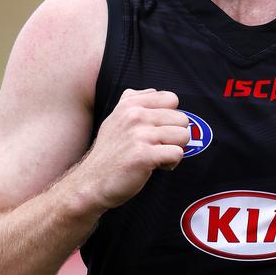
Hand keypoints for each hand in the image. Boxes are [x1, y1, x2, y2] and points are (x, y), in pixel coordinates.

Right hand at [80, 88, 190, 209]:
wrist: (92, 182)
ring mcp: (139, 135)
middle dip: (175, 136)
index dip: (170, 117)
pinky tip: (155, 166)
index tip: (157, 130)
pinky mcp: (144, 155)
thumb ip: (133, 102)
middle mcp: (135, 116)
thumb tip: (153, 91)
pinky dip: (171, 163)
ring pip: (183, 135)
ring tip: (156, 156)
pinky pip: (177, 153)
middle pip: (182, 119)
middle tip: (157, 147)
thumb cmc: (109, 153)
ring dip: (174, 149)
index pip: (172, 99)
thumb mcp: (115, 119)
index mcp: (130, 104)